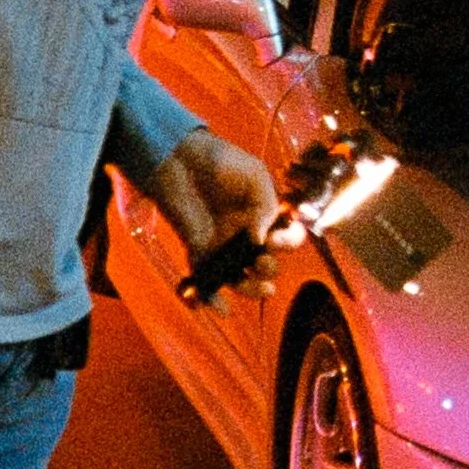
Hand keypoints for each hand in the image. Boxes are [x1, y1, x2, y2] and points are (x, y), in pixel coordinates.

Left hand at [145, 129, 286, 312]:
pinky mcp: (198, 252)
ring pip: (242, 279)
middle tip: (260, 262)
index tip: (276, 240)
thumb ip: (264, 207)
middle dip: (269, 270)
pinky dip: (212, 299)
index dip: (288, 244)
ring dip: (251, 290)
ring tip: (256, 290)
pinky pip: (207, 281)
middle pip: (266, 265)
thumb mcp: (254, 177)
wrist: (180, 158)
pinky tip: (220, 309)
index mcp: (266, 217)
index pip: (287, 239)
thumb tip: (261, 240)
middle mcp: (247, 235)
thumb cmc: (220, 161)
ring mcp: (223, 246)